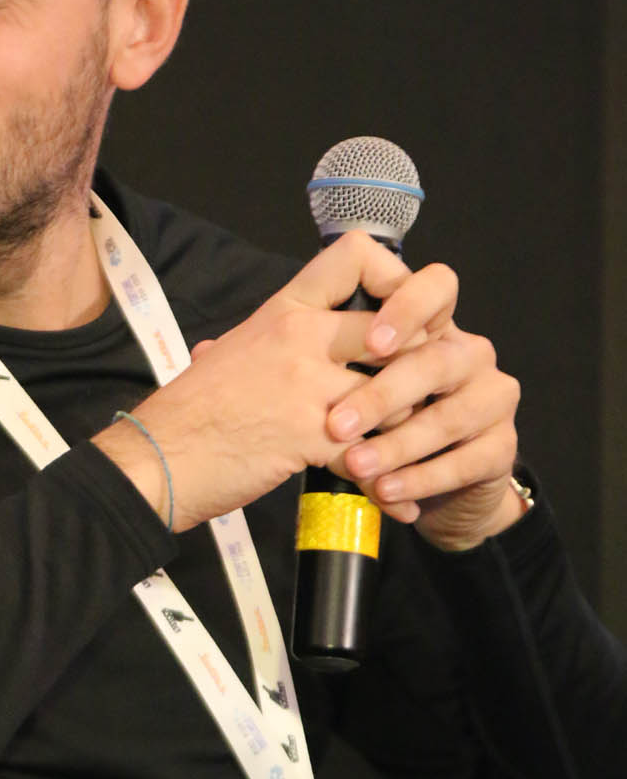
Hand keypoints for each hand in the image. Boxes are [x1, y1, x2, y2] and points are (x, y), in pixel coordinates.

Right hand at [93, 232, 521, 548]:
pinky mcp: (307, 436)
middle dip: (420, 369)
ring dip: (411, 431)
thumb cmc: (186, 415)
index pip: (357, 254)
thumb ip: (244, 347)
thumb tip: (223, 348)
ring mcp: (304, 384)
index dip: (397, 281)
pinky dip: (389, 486)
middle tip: (424, 398)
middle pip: (395, 330)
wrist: (154, 459)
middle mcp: (299, 337)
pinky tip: (397, 503)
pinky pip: (371, 457)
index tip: (399, 322)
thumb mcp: (222, 356)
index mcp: (282, 310)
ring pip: (394, 395)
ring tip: (416, 456)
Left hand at [324, 273, 521, 551]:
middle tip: (335, 425)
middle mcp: (470, 353)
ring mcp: (493, 398)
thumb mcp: (350, 384)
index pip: (437, 287)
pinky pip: (466, 461)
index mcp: (435, 326)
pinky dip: (421, 478)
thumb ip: (334, 350)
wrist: (424, 487)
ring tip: (354, 466)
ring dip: (397, 444)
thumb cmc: (376, 424)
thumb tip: (277, 331)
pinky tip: (386, 492)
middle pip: (436, 359)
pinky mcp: (503, 447)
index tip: (370, 342)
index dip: (407, 306)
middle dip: (383, 393)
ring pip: (450, 415)